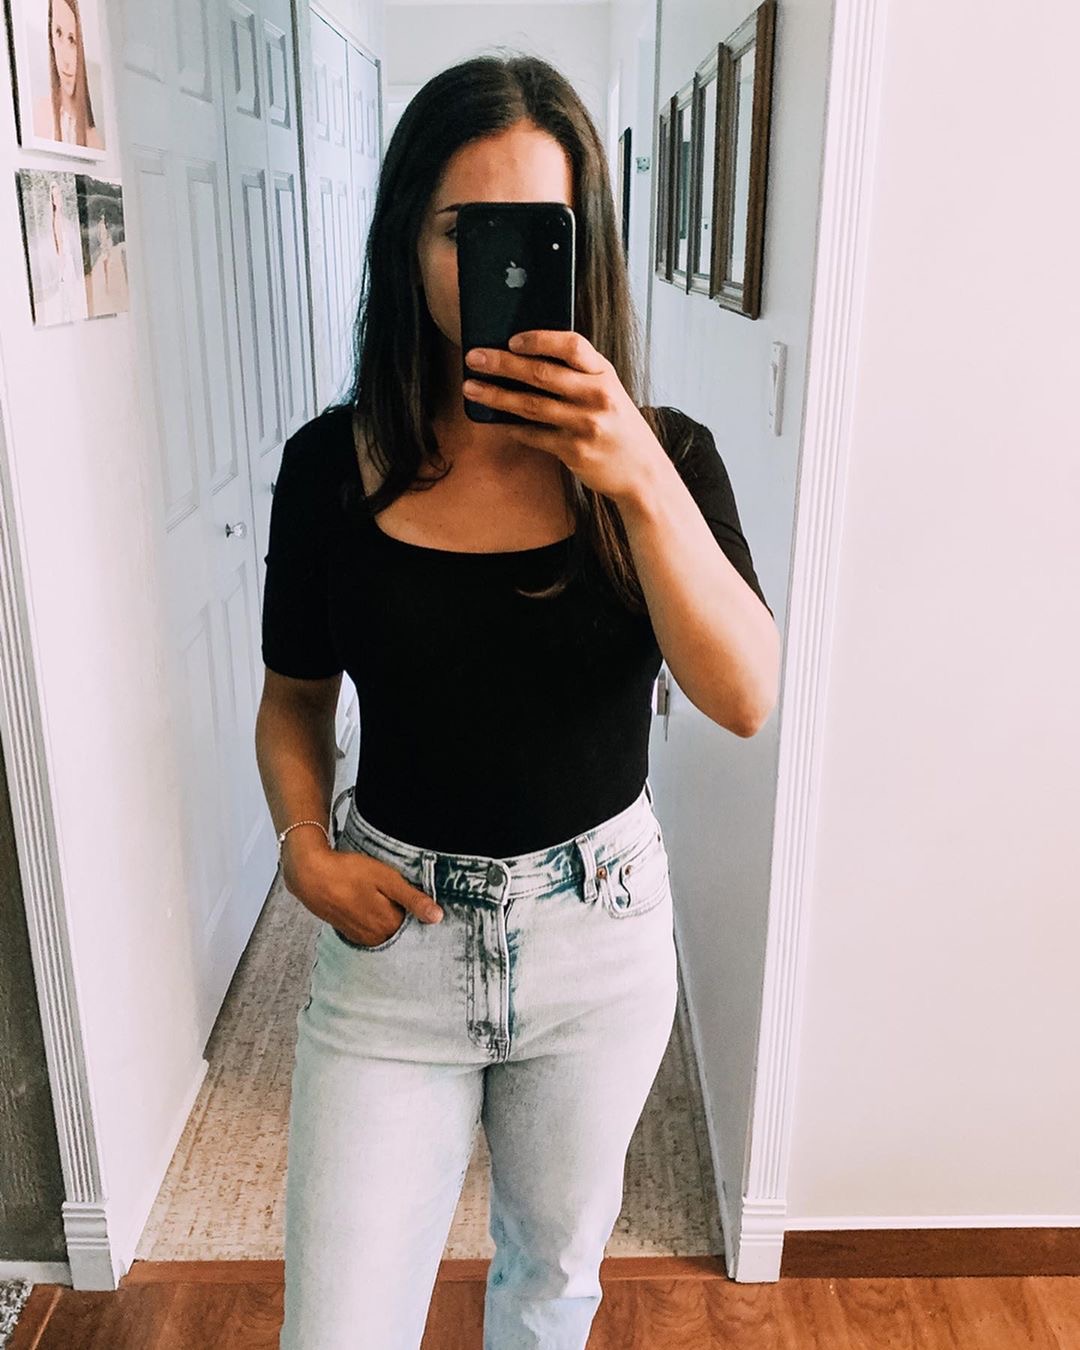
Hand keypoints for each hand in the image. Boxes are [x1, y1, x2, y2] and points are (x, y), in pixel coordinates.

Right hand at [286, 848, 443, 946]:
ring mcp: (360, 936)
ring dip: (388, 919)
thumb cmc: (348, 872)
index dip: (418, 912)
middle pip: (401, 931)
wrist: (310, 874)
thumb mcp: (386, 879)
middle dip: (404, 917)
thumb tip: (438, 917)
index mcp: (388, 925)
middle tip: (398, 896)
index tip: (417, 899)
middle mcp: (375, 937)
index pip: (416, 926)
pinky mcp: (349, 932)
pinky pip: (370, 931)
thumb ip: (413, 899)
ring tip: (381, 898)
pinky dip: (374, 921)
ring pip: (385, 931)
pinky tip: (369, 905)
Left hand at [462, 330, 666, 507]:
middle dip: (502, 363)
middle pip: (542, 374)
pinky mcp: (575, 451)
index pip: (572, 345)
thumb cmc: (618, 426)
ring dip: (496, 395)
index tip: (513, 339)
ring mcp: (585, 425)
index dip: (540, 340)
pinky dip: (512, 427)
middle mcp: (597, 396)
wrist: (642, 471)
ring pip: (531, 405)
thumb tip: (526, 359)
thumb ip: (578, 375)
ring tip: (471, 387)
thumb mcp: (609, 391)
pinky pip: (534, 435)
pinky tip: (495, 420)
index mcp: (604, 374)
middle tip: (474, 357)